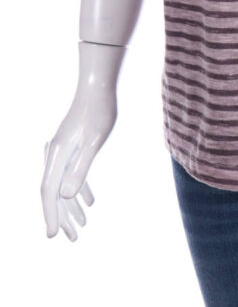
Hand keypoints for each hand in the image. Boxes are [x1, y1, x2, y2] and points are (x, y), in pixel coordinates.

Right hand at [41, 88, 116, 240]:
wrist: (98, 87)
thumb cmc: (100, 111)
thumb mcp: (95, 139)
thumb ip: (81, 167)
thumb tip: (66, 195)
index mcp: (57, 155)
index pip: (50, 192)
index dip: (51, 215)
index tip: (53, 236)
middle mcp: (54, 154)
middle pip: (54, 193)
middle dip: (62, 217)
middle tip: (72, 238)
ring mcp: (61, 150)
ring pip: (62, 185)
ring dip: (71, 206)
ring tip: (82, 226)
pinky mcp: (71, 146)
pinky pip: (71, 174)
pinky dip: (79, 189)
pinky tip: (90, 202)